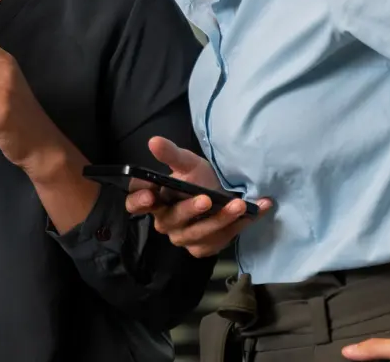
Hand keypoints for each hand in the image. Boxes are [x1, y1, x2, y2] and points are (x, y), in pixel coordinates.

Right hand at [125, 137, 271, 257]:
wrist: (223, 194)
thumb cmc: (198, 178)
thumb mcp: (187, 163)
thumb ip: (171, 154)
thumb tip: (153, 141)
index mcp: (154, 200)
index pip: (135, 203)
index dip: (139, 201)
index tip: (150, 194)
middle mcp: (165, 221)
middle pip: (172, 219)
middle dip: (190, 209)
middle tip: (206, 199)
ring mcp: (183, 237)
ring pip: (198, 233)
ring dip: (220, 219)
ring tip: (239, 205)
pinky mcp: (202, 248)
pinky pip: (217, 240)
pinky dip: (237, 226)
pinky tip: (253, 213)